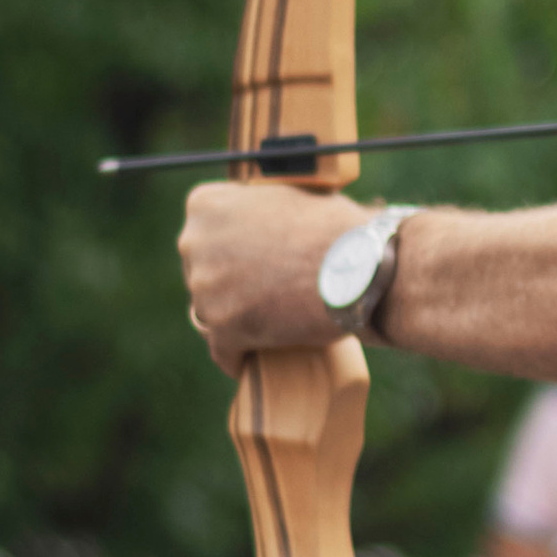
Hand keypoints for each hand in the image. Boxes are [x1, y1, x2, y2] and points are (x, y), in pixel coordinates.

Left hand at [181, 181, 371, 370]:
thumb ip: (260, 213)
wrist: (362, 264)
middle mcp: (194, 242)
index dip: (230, 250)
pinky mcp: (223, 327)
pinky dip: (236, 355)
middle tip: (265, 291)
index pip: (204, 235)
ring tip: (270, 323)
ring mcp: (204, 287)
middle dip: (228, 284)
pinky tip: (248, 358)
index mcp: (205, 205)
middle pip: (203, 273)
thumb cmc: (338, 229)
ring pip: (211, 311)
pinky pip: (222, 350)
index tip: (249, 262)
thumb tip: (261, 231)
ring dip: (235, 318)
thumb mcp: (289, 198)